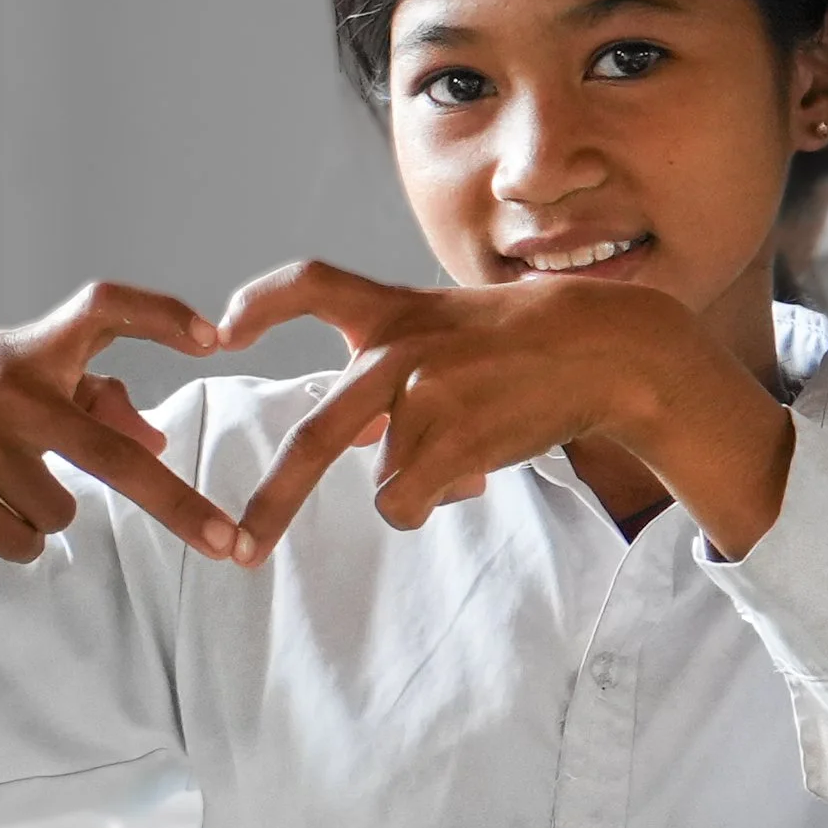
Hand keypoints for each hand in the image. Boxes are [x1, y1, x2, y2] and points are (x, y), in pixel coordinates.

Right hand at [0, 283, 238, 564]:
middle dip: (177, 507)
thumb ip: (94, 398)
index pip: (106, 308)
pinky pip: (21, 541)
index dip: (163, 316)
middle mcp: (12, 391)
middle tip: (225, 545)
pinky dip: (14, 536)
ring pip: (62, 514)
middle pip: (111, 454)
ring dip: (45, 512)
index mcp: (36, 349)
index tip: (214, 336)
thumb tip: (158, 444)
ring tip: (0, 480)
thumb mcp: (18, 373)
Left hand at [216, 262, 788, 562]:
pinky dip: (434, 503)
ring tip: (472, 451)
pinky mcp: (454, 440)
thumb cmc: (526, 347)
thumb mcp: (453, 332)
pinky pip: (412, 504)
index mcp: (395, 310)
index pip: (312, 283)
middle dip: (275, 499)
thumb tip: (367, 449)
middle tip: (244, 544)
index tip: (220, 332)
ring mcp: (424, 399)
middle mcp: (399, 351)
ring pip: (384, 483)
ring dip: (419, 483)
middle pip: (317, 436)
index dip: (260, 304)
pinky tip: (476, 474)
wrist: (607, 349)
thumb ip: (397, 373)